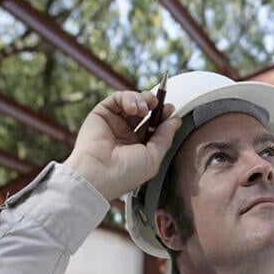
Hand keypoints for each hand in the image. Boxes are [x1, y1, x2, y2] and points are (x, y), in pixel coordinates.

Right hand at [64, 90, 181, 200]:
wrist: (98, 175)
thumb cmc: (124, 174)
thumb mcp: (153, 157)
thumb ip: (165, 137)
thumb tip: (175, 121)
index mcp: (140, 147)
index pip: (155, 125)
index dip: (163, 115)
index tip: (171, 110)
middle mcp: (127, 134)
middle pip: (144, 111)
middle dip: (154, 104)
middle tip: (158, 104)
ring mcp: (114, 124)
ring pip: (132, 102)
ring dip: (142, 99)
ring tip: (144, 108)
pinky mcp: (101, 114)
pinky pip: (117, 99)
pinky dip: (128, 98)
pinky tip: (133, 108)